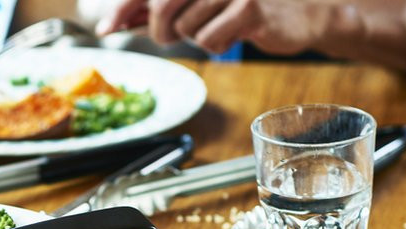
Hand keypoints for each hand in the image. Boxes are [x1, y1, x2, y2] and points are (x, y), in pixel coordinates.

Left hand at [99, 0, 328, 54]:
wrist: (298, 14)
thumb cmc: (241, 8)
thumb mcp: (195, 5)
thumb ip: (154, 10)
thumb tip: (113, 22)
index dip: (123, 8)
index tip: (106, 29)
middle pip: (162, 6)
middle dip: (161, 31)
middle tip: (172, 37)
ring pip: (186, 28)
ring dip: (195, 38)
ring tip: (217, 26)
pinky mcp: (249, 7)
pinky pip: (210, 40)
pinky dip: (216, 45)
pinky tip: (233, 33)